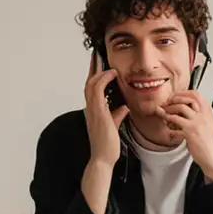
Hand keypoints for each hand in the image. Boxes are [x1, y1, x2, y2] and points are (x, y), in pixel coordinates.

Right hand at [84, 47, 129, 163]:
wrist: (103, 158)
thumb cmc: (107, 145)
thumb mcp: (114, 125)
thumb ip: (117, 114)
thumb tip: (124, 106)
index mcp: (93, 110)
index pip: (92, 89)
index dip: (94, 75)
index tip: (98, 64)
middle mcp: (90, 108)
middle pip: (89, 82)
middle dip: (93, 68)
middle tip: (97, 55)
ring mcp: (92, 109)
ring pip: (91, 83)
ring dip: (99, 72)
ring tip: (108, 64)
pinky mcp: (97, 112)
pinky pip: (97, 90)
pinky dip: (104, 79)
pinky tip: (112, 74)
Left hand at [157, 90, 212, 178]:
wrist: (211, 156)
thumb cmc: (208, 143)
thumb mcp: (207, 125)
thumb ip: (199, 116)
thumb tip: (184, 109)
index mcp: (209, 112)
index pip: (197, 95)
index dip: (184, 93)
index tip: (175, 95)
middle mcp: (204, 114)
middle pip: (188, 98)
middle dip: (175, 98)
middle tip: (167, 102)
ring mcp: (197, 122)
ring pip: (181, 107)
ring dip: (169, 108)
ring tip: (164, 111)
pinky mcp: (190, 130)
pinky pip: (176, 120)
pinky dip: (168, 119)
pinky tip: (165, 121)